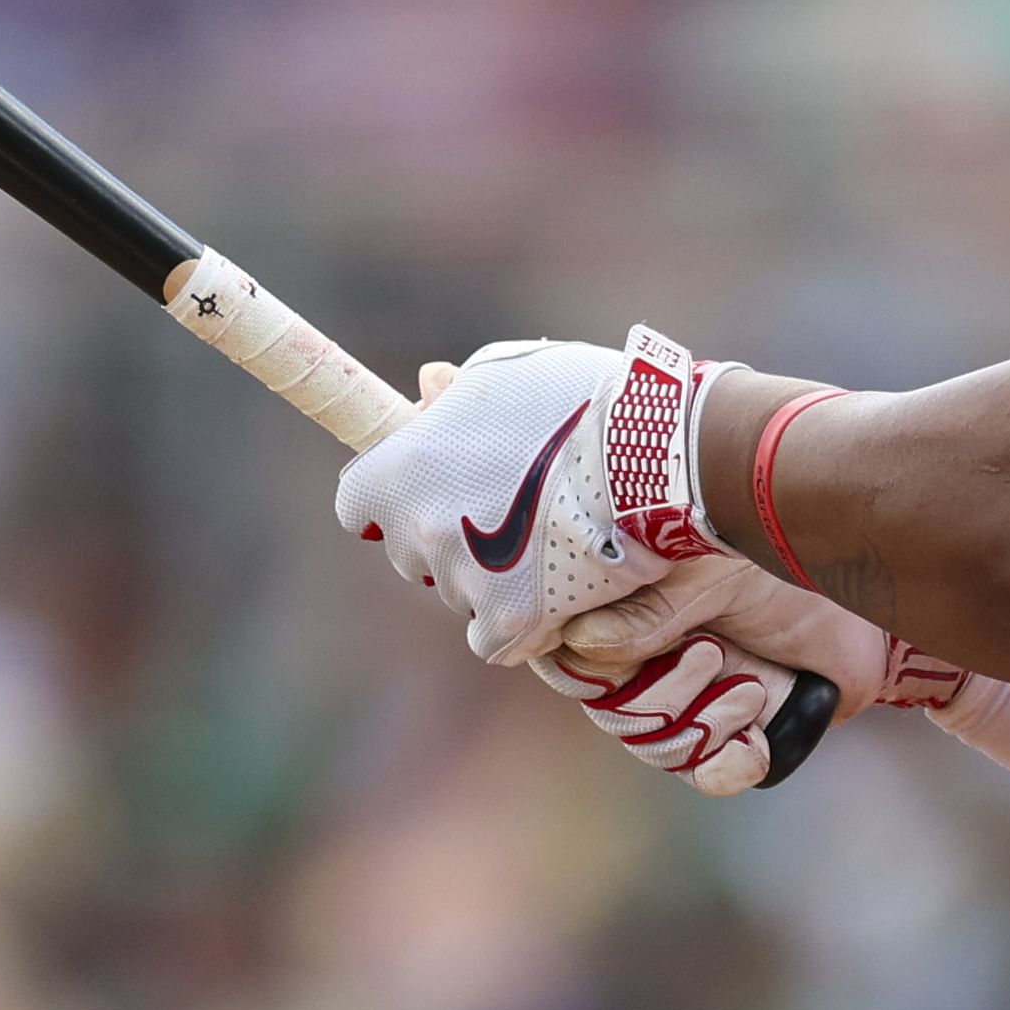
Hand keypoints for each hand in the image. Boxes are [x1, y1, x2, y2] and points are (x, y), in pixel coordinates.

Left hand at [332, 328, 730, 667]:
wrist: (650, 450)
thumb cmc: (579, 398)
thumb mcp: (507, 372)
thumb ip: (456, 394)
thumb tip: (427, 386)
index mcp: (402, 468)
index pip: (358, 505)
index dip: (392, 499)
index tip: (427, 492)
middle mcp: (420, 528)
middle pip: (411, 551)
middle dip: (446, 536)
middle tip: (501, 513)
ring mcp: (463, 577)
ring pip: (458, 593)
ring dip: (487, 577)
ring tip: (543, 545)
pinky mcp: (509, 616)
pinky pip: (493, 637)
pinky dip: (516, 624)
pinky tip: (549, 595)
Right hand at [541, 557, 972, 795]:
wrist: (856, 595)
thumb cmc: (775, 559)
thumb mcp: (709, 572)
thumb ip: (649, 609)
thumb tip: (583, 645)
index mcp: (621, 609)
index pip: (569, 666)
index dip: (595, 677)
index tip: (631, 658)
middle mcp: (643, 659)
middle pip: (615, 716)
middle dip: (666, 697)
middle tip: (714, 654)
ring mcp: (687, 700)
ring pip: (658, 747)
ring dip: (708, 723)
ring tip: (751, 687)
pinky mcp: (732, 733)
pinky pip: (706, 774)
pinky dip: (730, 761)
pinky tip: (756, 737)